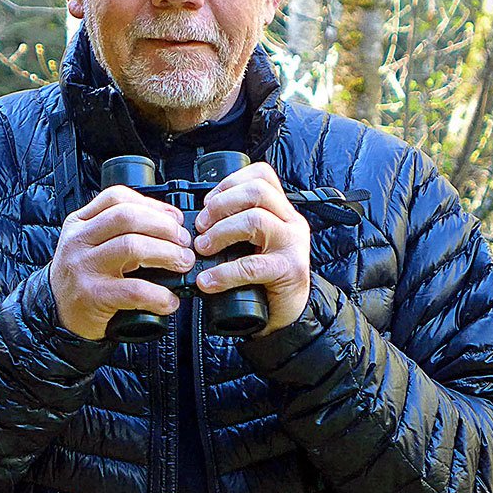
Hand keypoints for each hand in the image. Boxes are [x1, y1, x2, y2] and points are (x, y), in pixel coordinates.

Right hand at [49, 185, 195, 339]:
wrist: (56, 315)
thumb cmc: (82, 279)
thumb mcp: (91, 245)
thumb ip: (120, 232)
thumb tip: (171, 227)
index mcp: (80, 223)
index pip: (117, 198)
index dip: (153, 205)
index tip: (174, 218)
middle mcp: (79, 240)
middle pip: (128, 217)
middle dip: (165, 227)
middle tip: (184, 244)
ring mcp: (84, 267)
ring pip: (132, 246)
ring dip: (167, 254)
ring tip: (182, 264)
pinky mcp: (92, 296)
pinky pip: (134, 290)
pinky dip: (159, 295)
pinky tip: (168, 300)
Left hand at [192, 162, 310, 335]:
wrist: (286, 317)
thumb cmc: (264, 280)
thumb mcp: (253, 244)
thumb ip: (236, 225)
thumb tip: (199, 220)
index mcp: (281, 211)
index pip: (262, 175)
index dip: (229, 183)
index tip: (208, 202)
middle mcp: (291, 222)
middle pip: (257, 191)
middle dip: (221, 205)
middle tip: (201, 226)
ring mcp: (293, 245)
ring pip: (255, 219)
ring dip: (221, 232)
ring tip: (203, 248)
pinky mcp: (290, 270)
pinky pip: (252, 264)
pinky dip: (224, 272)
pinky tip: (208, 281)